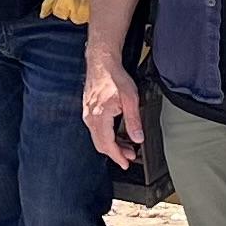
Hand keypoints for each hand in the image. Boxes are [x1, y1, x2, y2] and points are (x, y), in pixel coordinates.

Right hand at [83, 52, 146, 168]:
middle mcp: (90, 117)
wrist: (102, 62)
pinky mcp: (88, 110)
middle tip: (130, 157)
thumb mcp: (130, 98)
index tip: (126, 163)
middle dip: (116, 153)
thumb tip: (137, 138)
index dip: (117, 156)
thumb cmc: (114, 77)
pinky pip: (96, 129)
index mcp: (100, 116)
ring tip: (127, 146)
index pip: (107, 144)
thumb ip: (134, 120)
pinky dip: (106, 136)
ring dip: (112, 145)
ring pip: (98, 137)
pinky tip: (117, 134)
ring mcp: (88, 114)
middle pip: (101, 144)